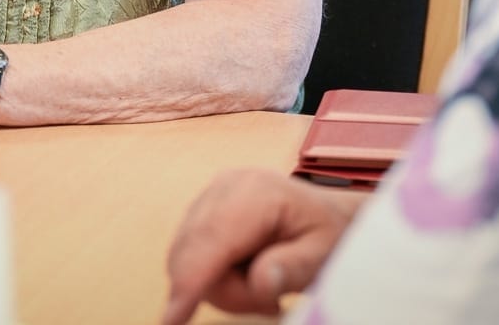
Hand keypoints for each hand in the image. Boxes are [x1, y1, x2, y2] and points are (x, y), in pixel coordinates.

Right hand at [162, 169, 358, 324]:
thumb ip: (293, 267)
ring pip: (186, 259)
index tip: (172, 318)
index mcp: (257, 192)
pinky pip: (188, 255)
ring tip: (264, 284)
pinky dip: (213, 275)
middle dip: (224, 290)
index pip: (212, 240)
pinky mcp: (200, 211)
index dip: (190, 281)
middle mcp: (224, 187)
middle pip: (193, 254)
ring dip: (221, 284)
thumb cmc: (326, 232)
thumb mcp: (324, 253)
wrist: (325, 213)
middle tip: (270, 302)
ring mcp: (208, 196)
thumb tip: (260, 281)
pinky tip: (245, 272)